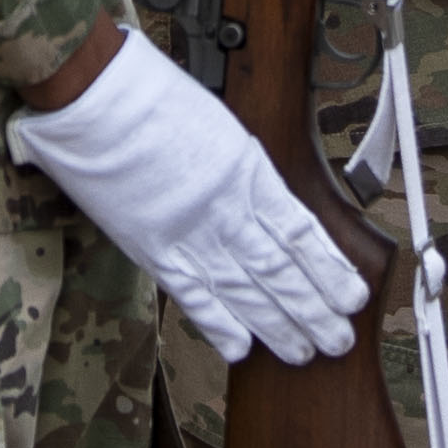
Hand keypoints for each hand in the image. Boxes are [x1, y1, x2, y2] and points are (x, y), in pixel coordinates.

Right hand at [8, 31, 369, 365]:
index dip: (330, 267)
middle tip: (339, 339)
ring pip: (245, 289)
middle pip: (280, 269)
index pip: (301, 230)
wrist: (94, 99)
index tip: (352, 293)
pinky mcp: (152, 248)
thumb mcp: (217, 124)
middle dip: (313, 308)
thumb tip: (264, 204)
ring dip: (277, 324)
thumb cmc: (150, 95)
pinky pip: (192, 294)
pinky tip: (240, 348)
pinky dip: (217, 324)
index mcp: (248, 170)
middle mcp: (226, 208)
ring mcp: (190, 233)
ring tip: (304, 351)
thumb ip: (240, 168)